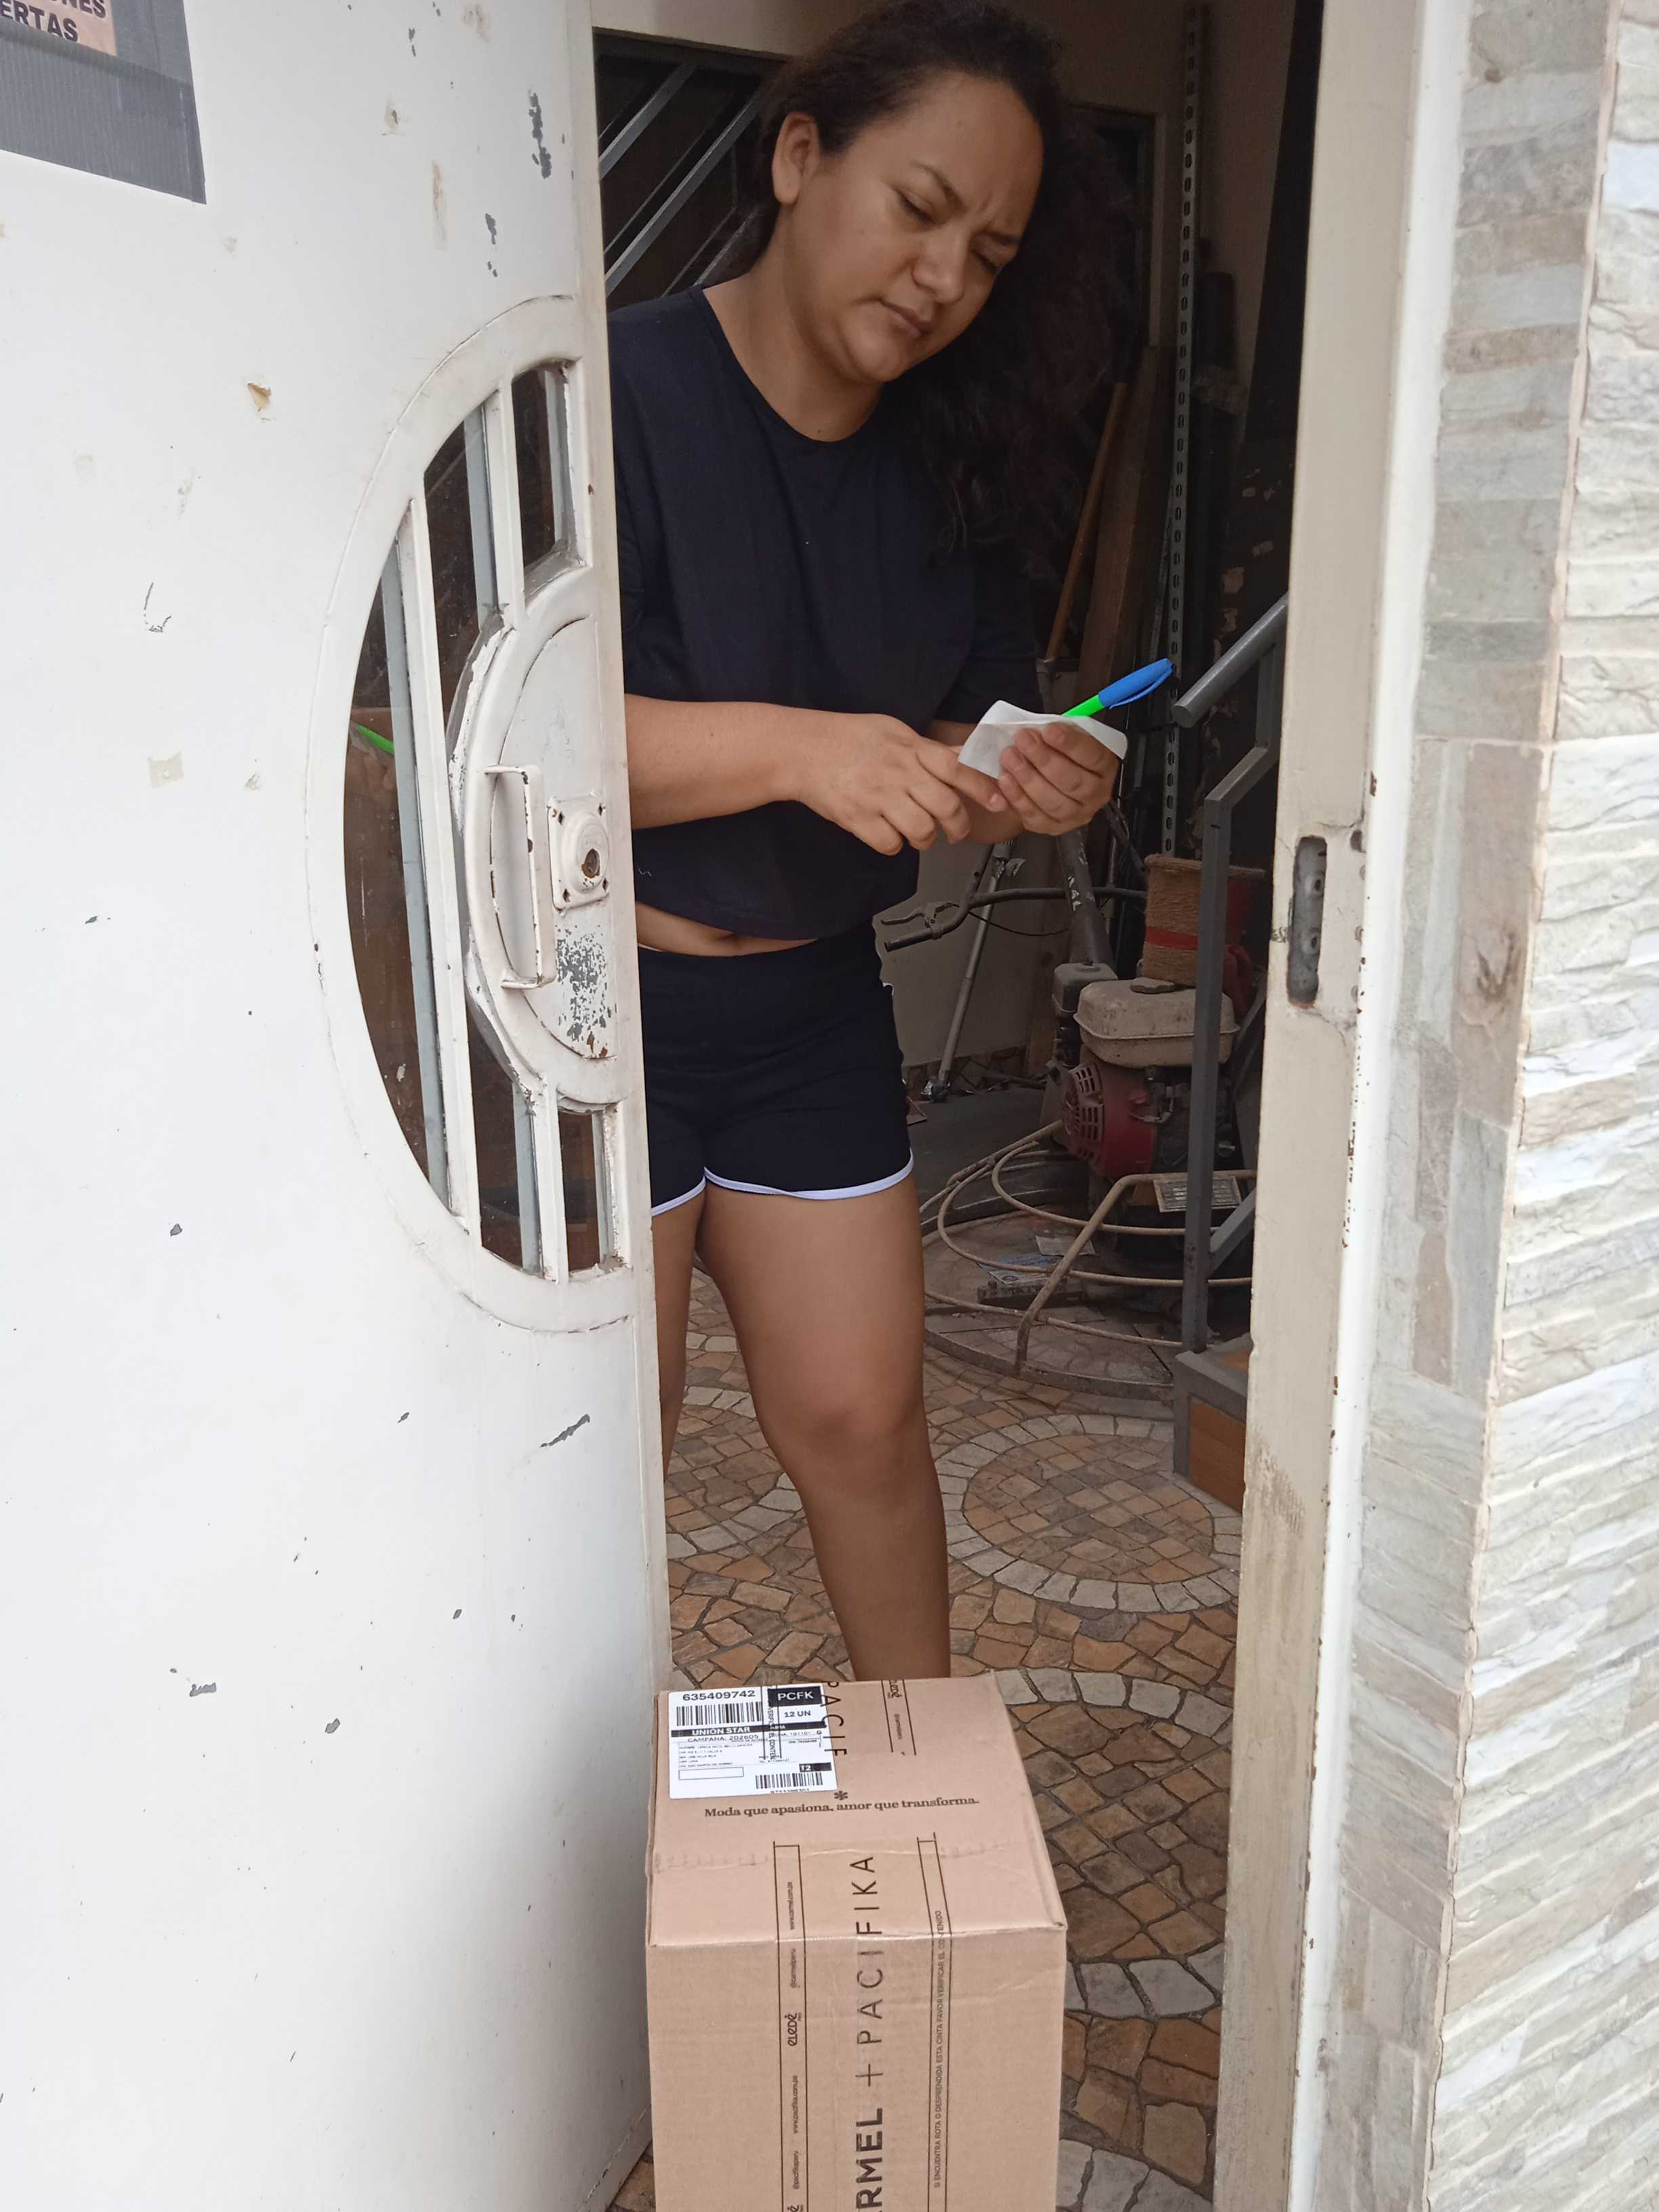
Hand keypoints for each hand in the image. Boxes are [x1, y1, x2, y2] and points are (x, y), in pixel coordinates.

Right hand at [794, 713, 1008, 855]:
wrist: (802, 749)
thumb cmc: (848, 738)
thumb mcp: (893, 731)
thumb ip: (929, 747)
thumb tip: (964, 754)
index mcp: (909, 749)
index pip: (956, 767)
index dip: (981, 786)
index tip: (997, 799)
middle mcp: (898, 773)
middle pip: (945, 805)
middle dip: (959, 825)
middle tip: (957, 832)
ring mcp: (877, 797)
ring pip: (922, 830)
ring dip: (926, 838)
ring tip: (920, 835)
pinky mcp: (857, 818)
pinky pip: (890, 843)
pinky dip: (895, 845)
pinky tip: (889, 835)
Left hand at [995, 721, 1119, 835]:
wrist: (1042, 777)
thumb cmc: (1056, 752)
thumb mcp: (1063, 736)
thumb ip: (1057, 733)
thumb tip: (1039, 730)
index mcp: (1104, 766)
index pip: (1092, 756)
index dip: (1070, 743)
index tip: (1048, 730)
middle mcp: (1095, 794)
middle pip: (1072, 781)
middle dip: (1044, 759)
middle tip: (1023, 740)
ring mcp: (1075, 814)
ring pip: (1052, 801)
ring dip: (1028, 777)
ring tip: (1009, 757)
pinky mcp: (1053, 827)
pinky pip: (1034, 815)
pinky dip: (1017, 797)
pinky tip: (1005, 779)